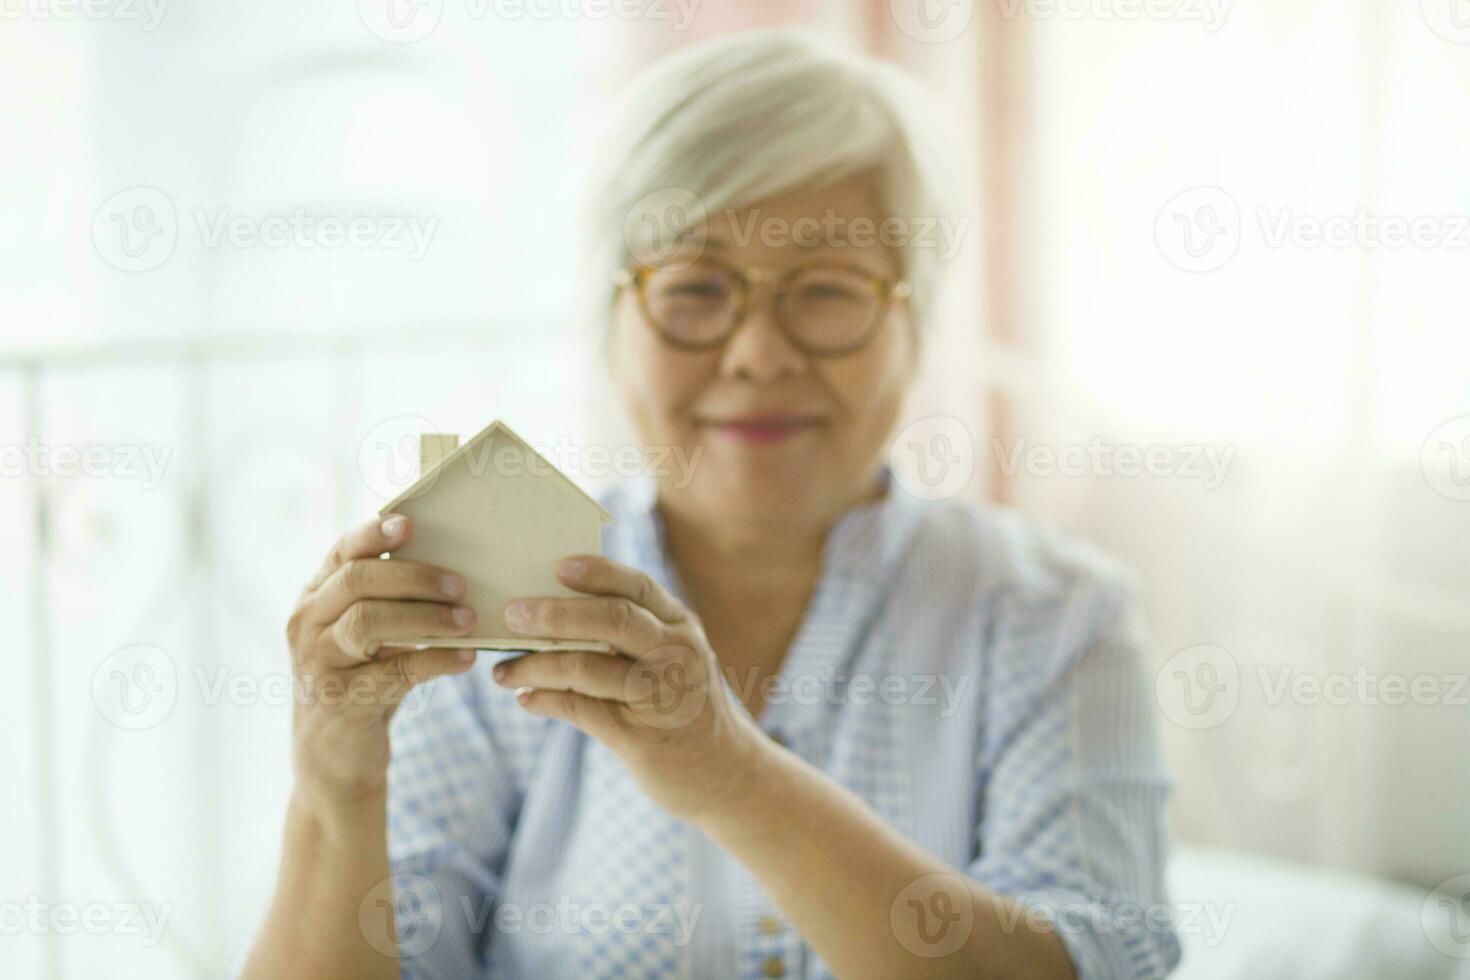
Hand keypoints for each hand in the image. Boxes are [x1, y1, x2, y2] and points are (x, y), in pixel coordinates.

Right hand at [286, 513, 479, 824]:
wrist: (332, 757)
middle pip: (357, 581)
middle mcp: (307, 624)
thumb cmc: (361, 680)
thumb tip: (453, 562)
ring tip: (469, 619)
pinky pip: (394, 672)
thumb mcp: (365, 635)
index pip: (341, 552)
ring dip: (426, 616)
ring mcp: (319, 663)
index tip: (411, 524)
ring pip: (369, 622)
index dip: (374, 534)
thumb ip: (387, 598)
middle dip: (414, 576)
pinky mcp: (341, 701)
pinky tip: (466, 659)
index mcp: (314, 598)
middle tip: (461, 583)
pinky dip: (436, 660)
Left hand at [490, 555, 768, 825]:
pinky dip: (544, 701)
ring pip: (586, 667)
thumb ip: (632, 636)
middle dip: (555, 614)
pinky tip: (525, 699)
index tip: (557, 566)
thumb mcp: (673, 660)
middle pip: (612, 620)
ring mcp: (661, 696)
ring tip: (502, 672)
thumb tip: (553, 613)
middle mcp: (676, 655)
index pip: (637, 587)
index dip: (597, 573)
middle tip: (512, 615)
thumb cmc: (684, 707)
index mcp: (681, 627)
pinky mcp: (642, 737)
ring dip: (534, 666)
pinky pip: (579, 710)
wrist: (724, 774)